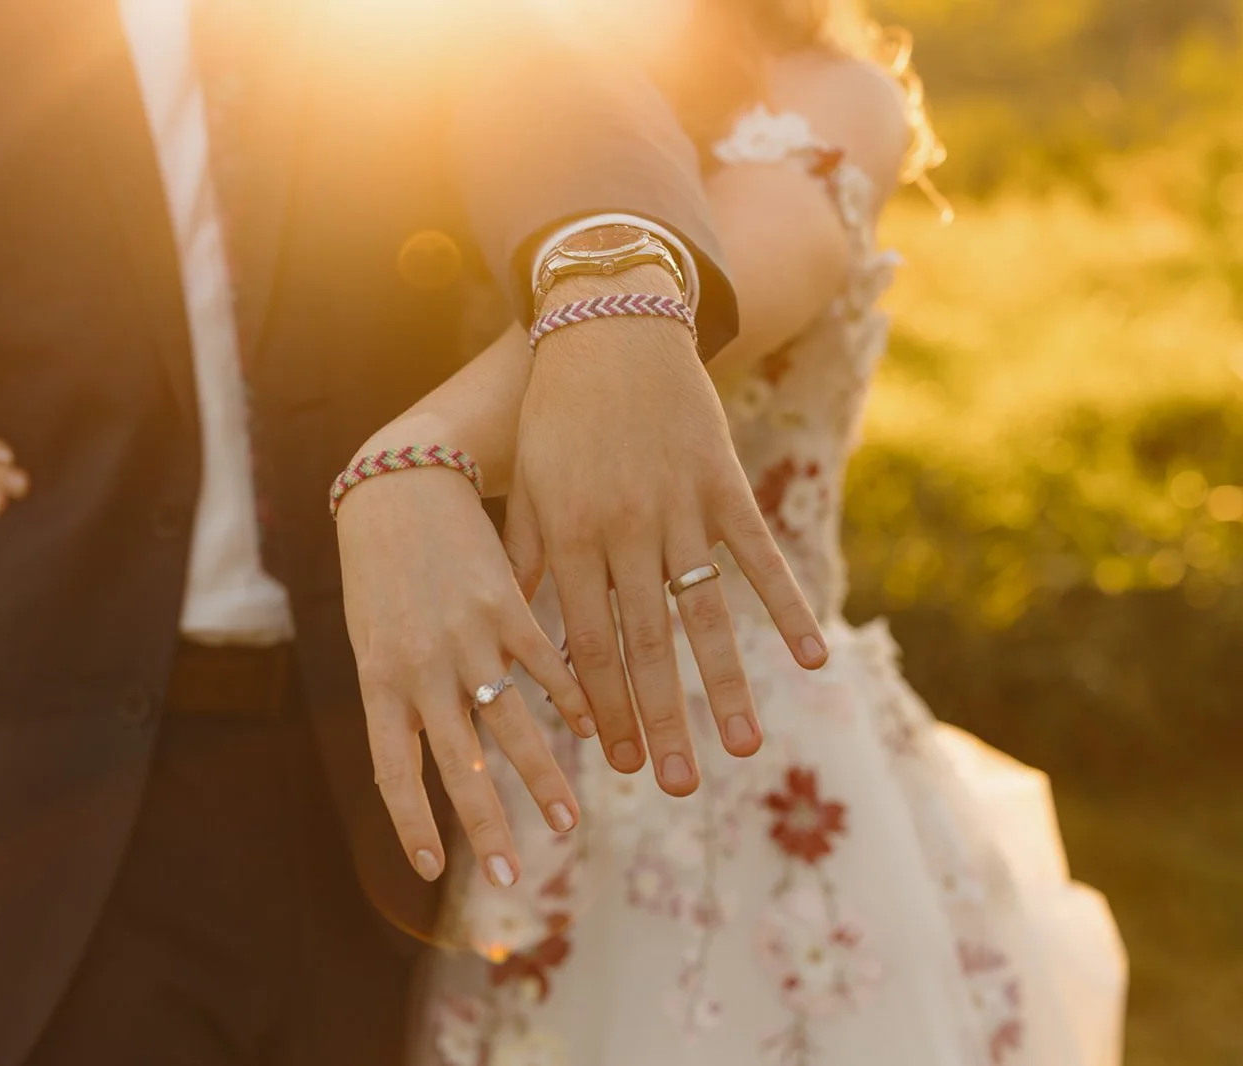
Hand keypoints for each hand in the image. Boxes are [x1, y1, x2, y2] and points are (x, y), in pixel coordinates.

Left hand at [338, 458, 592, 888]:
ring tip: (566, 824)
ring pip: (511, 725)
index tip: (431, 868)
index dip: (412, 822)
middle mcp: (423, 667)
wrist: (399, 484)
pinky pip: (545, 666)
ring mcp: (467, 637)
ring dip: (541, 780)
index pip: (394, 771)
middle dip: (484, 825)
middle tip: (509, 875)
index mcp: (380, 679)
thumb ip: (400, 693)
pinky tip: (594, 731)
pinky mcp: (506, 603)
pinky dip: (571, 701)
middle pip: (458, 765)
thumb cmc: (379, 568)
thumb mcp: (374, 635)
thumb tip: (429, 755)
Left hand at [506, 269, 827, 795]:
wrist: (609, 325)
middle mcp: (627, 532)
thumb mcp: (529, 487)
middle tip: (674, 785)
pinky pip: (758, 554)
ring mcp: (680, 508)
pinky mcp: (723, 483)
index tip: (619, 762)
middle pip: (647, 644)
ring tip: (742, 748)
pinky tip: (812, 657)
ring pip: (706, 613)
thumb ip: (524, 561)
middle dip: (661, 719)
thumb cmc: (556, 414)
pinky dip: (786, 604)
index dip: (606, 707)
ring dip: (726, 684)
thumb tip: (509, 631)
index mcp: (572, 539)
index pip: (588, 644)